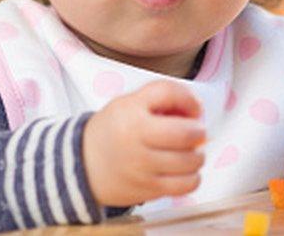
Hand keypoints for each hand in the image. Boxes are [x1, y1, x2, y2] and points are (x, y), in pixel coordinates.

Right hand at [82, 80, 205, 206]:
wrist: (85, 165)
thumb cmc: (114, 131)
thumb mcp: (130, 103)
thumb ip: (162, 97)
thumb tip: (197, 111)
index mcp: (130, 112)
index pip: (169, 94)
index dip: (190, 99)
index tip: (193, 108)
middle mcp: (135, 140)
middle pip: (185, 133)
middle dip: (199, 131)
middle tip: (195, 131)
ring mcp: (142, 168)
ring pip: (190, 161)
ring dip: (197, 154)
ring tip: (188, 151)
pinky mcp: (148, 190)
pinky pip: (185, 185)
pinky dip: (193, 177)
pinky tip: (185, 170)